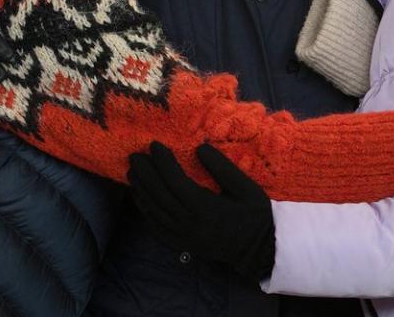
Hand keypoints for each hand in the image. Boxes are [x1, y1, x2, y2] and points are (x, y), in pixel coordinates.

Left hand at [128, 142, 275, 281]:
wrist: (261, 248)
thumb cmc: (255, 213)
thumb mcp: (244, 186)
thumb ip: (221, 167)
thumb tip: (199, 148)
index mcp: (205, 207)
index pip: (175, 181)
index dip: (162, 162)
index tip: (154, 145)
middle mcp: (190, 223)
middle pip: (160, 196)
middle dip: (145, 174)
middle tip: (134, 156)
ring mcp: (184, 236)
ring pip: (155, 212)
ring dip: (141, 191)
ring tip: (132, 172)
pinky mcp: (183, 244)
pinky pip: (157, 228)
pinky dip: (146, 212)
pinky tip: (140, 199)